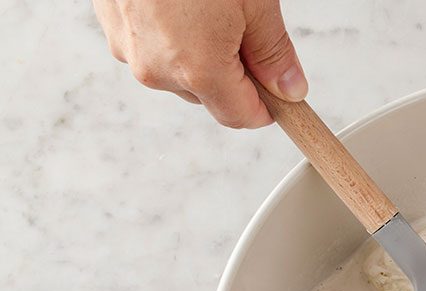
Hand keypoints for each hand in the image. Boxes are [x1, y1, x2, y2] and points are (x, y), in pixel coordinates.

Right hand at [93, 0, 306, 127]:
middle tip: (244, 27)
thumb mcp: (254, 2)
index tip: (279, 92)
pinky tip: (181, 0)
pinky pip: (151, 44)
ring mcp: (127, 46)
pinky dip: (170, 30)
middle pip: (209, 95)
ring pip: (178, 70)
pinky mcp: (110, 24)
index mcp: (197, 70)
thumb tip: (289, 88)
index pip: (241, 118)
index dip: (265, 106)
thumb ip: (273, 53)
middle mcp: (156, 68)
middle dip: (233, 71)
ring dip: (199, 50)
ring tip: (209, 5)